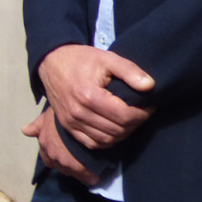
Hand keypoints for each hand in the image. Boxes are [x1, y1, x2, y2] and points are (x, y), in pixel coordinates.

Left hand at [23, 107, 100, 186]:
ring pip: (74, 173)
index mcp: (44, 144)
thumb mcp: (47, 116)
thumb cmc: (60, 114)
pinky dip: (94, 176)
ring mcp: (65, 164)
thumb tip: (24, 131)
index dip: (57, 157)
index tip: (66, 153)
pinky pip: (89, 178)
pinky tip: (100, 171)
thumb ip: (37, 125)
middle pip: (61, 167)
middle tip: (80, 157)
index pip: (48, 159)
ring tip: (91, 163)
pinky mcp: (80, 168)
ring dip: (81, 170)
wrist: (75, 115)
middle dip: (69, 164)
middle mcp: (52, 156)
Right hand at [37, 44, 154, 148]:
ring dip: (123, 133)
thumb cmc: (81, 59)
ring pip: (107, 140)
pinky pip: (92, 144)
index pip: (124, 116)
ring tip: (129, 120)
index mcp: (89, 96)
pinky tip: (114, 130)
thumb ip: (129, 70)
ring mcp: (71, 122)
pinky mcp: (67, 127)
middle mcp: (78, 113)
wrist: (51, 61)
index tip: (149, 106)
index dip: (143, 114)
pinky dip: (107, 141)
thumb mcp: (107, 58)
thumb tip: (150, 86)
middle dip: (135, 123)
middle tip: (142, 112)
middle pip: (118, 130)